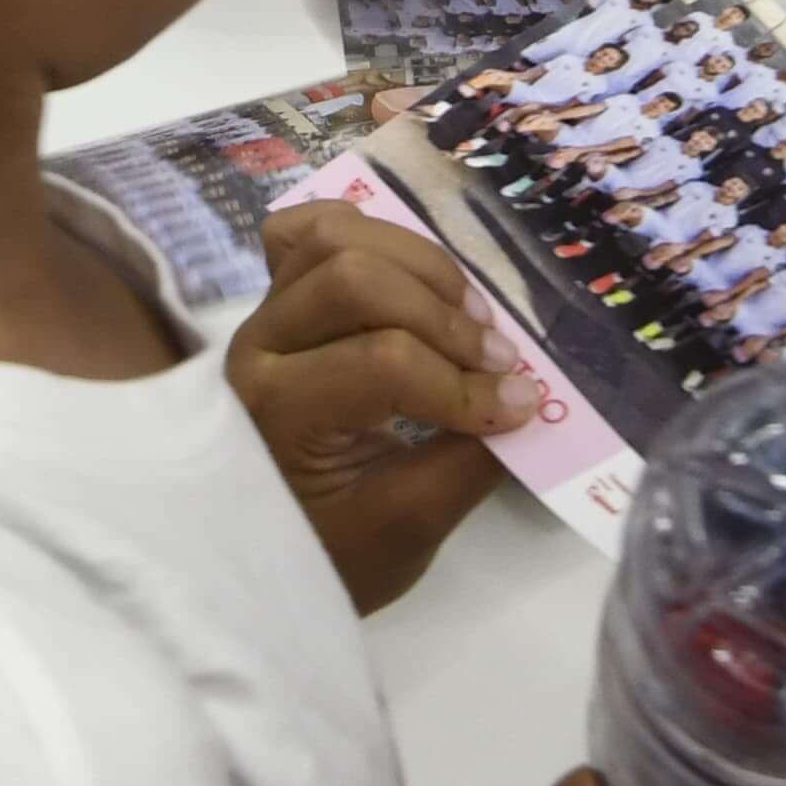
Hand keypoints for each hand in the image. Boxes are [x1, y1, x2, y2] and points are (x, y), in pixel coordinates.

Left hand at [223, 200, 540, 610]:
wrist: (267, 555)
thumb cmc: (333, 551)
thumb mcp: (406, 530)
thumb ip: (468, 463)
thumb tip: (528, 399)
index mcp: (278, 414)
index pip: (382, 364)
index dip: (463, 385)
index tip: (522, 411)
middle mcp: (256, 348)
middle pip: (353, 278)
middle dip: (445, 318)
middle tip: (500, 362)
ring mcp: (262, 315)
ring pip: (335, 238)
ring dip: (420, 267)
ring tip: (470, 319)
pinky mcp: (277, 299)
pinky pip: (308, 231)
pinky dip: (369, 234)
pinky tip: (415, 274)